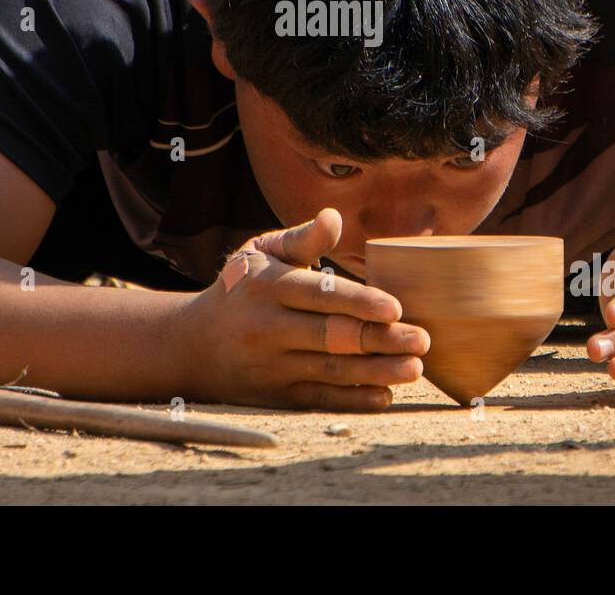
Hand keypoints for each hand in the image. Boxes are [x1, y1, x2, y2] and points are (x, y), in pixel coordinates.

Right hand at [178, 208, 430, 410]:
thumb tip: (334, 216)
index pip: (319, 295)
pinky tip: (384, 395)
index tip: (396, 307)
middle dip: (379, 340)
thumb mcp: (260, 253)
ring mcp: (270, 366)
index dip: (358, 302)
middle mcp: (266, 328)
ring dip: (376, 372)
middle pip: (330, 336)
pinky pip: (319, 398)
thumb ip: (301, 238)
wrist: (192, 345)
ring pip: (330, 371)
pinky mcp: (275, 396)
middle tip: (422, 339)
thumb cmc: (240, 288)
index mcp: (267, 287)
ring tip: (414, 368)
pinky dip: (353, 399)